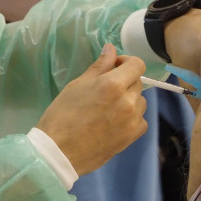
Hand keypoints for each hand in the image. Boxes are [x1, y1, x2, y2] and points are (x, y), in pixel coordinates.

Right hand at [36, 43, 146, 175]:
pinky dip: (133, 118)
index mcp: (113, 85)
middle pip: (138, 82)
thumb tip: (111, 48)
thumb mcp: (78, 84)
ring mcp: (132, 121)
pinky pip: (141, 121)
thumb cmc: (63, 114)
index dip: (126, 62)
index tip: (114, 67)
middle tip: (105, 89)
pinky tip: (116, 121)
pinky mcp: (132, 138)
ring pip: (140, 101)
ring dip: (130, 99)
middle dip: (125, 81)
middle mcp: (128, 102)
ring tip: (110, 107)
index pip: (137, 65)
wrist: (59, 152)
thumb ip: (99, 66)